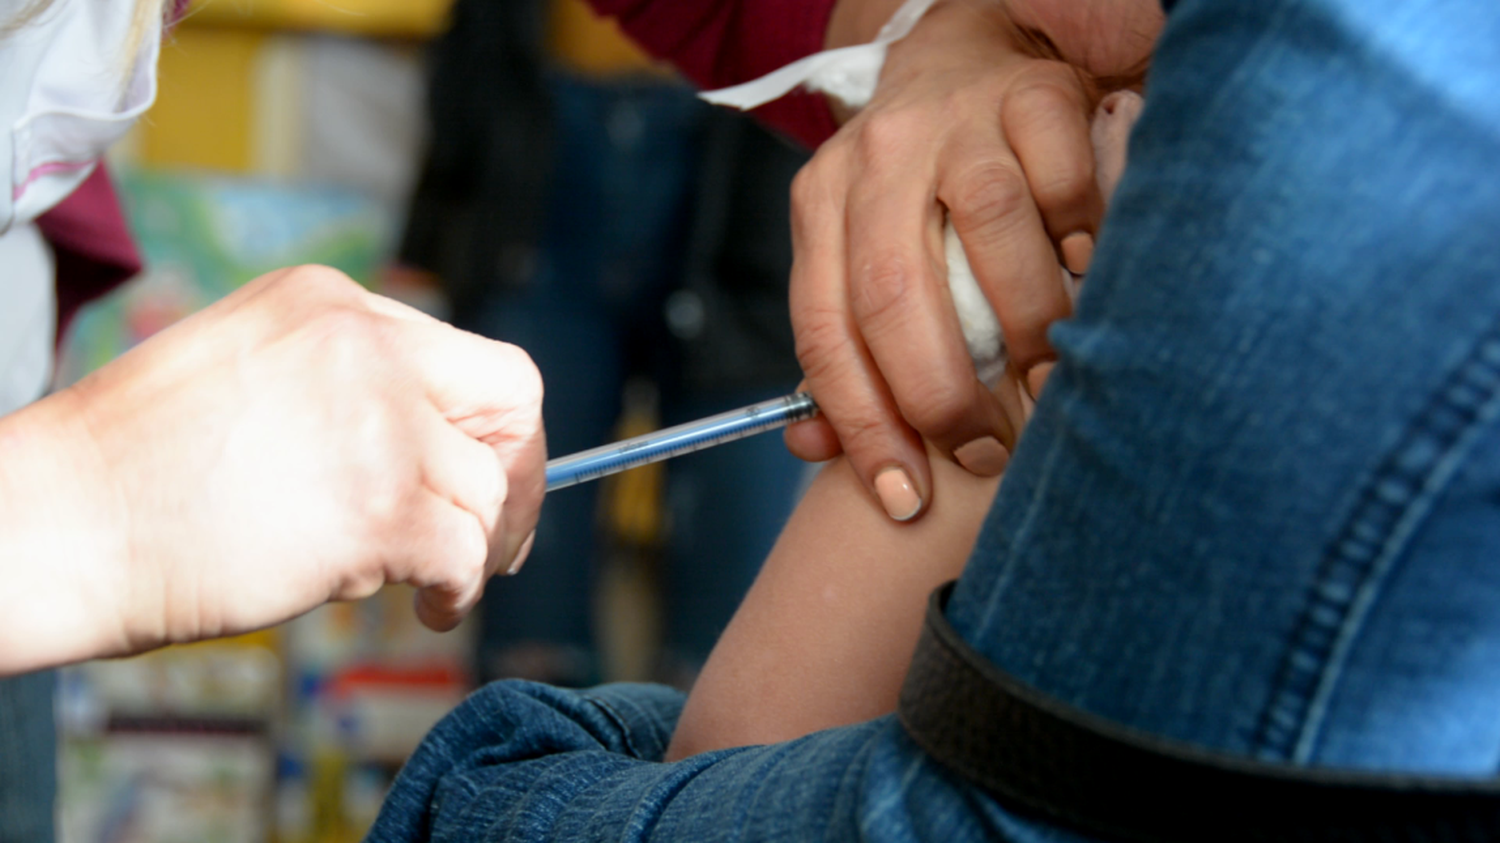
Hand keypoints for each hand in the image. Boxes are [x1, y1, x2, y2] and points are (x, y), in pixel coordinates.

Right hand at [11, 266, 544, 666]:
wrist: (59, 523)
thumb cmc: (136, 467)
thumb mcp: (249, 370)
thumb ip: (346, 386)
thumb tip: (435, 446)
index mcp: (331, 304)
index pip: (467, 358)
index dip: (491, 429)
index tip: (487, 478)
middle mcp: (367, 346)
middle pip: (512, 400)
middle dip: (522, 477)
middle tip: (501, 540)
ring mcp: (378, 423)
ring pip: (487, 491)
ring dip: (473, 549)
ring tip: (426, 585)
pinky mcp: (377, 506)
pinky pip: (465, 553)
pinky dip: (461, 591)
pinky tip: (427, 609)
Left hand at [786, 0, 1159, 520]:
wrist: (971, 52)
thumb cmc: (918, 188)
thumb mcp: (857, 252)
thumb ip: (841, 349)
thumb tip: (812, 450)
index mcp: (821, 204)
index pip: (823, 328)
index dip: (860, 423)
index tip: (902, 496)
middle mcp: (876, 158)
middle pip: (893, 288)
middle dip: (940, 393)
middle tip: (983, 451)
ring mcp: (956, 120)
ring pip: (989, 229)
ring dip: (1027, 326)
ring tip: (1047, 382)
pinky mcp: (1032, 93)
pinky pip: (1063, 179)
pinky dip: (1082, 238)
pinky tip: (1090, 277)